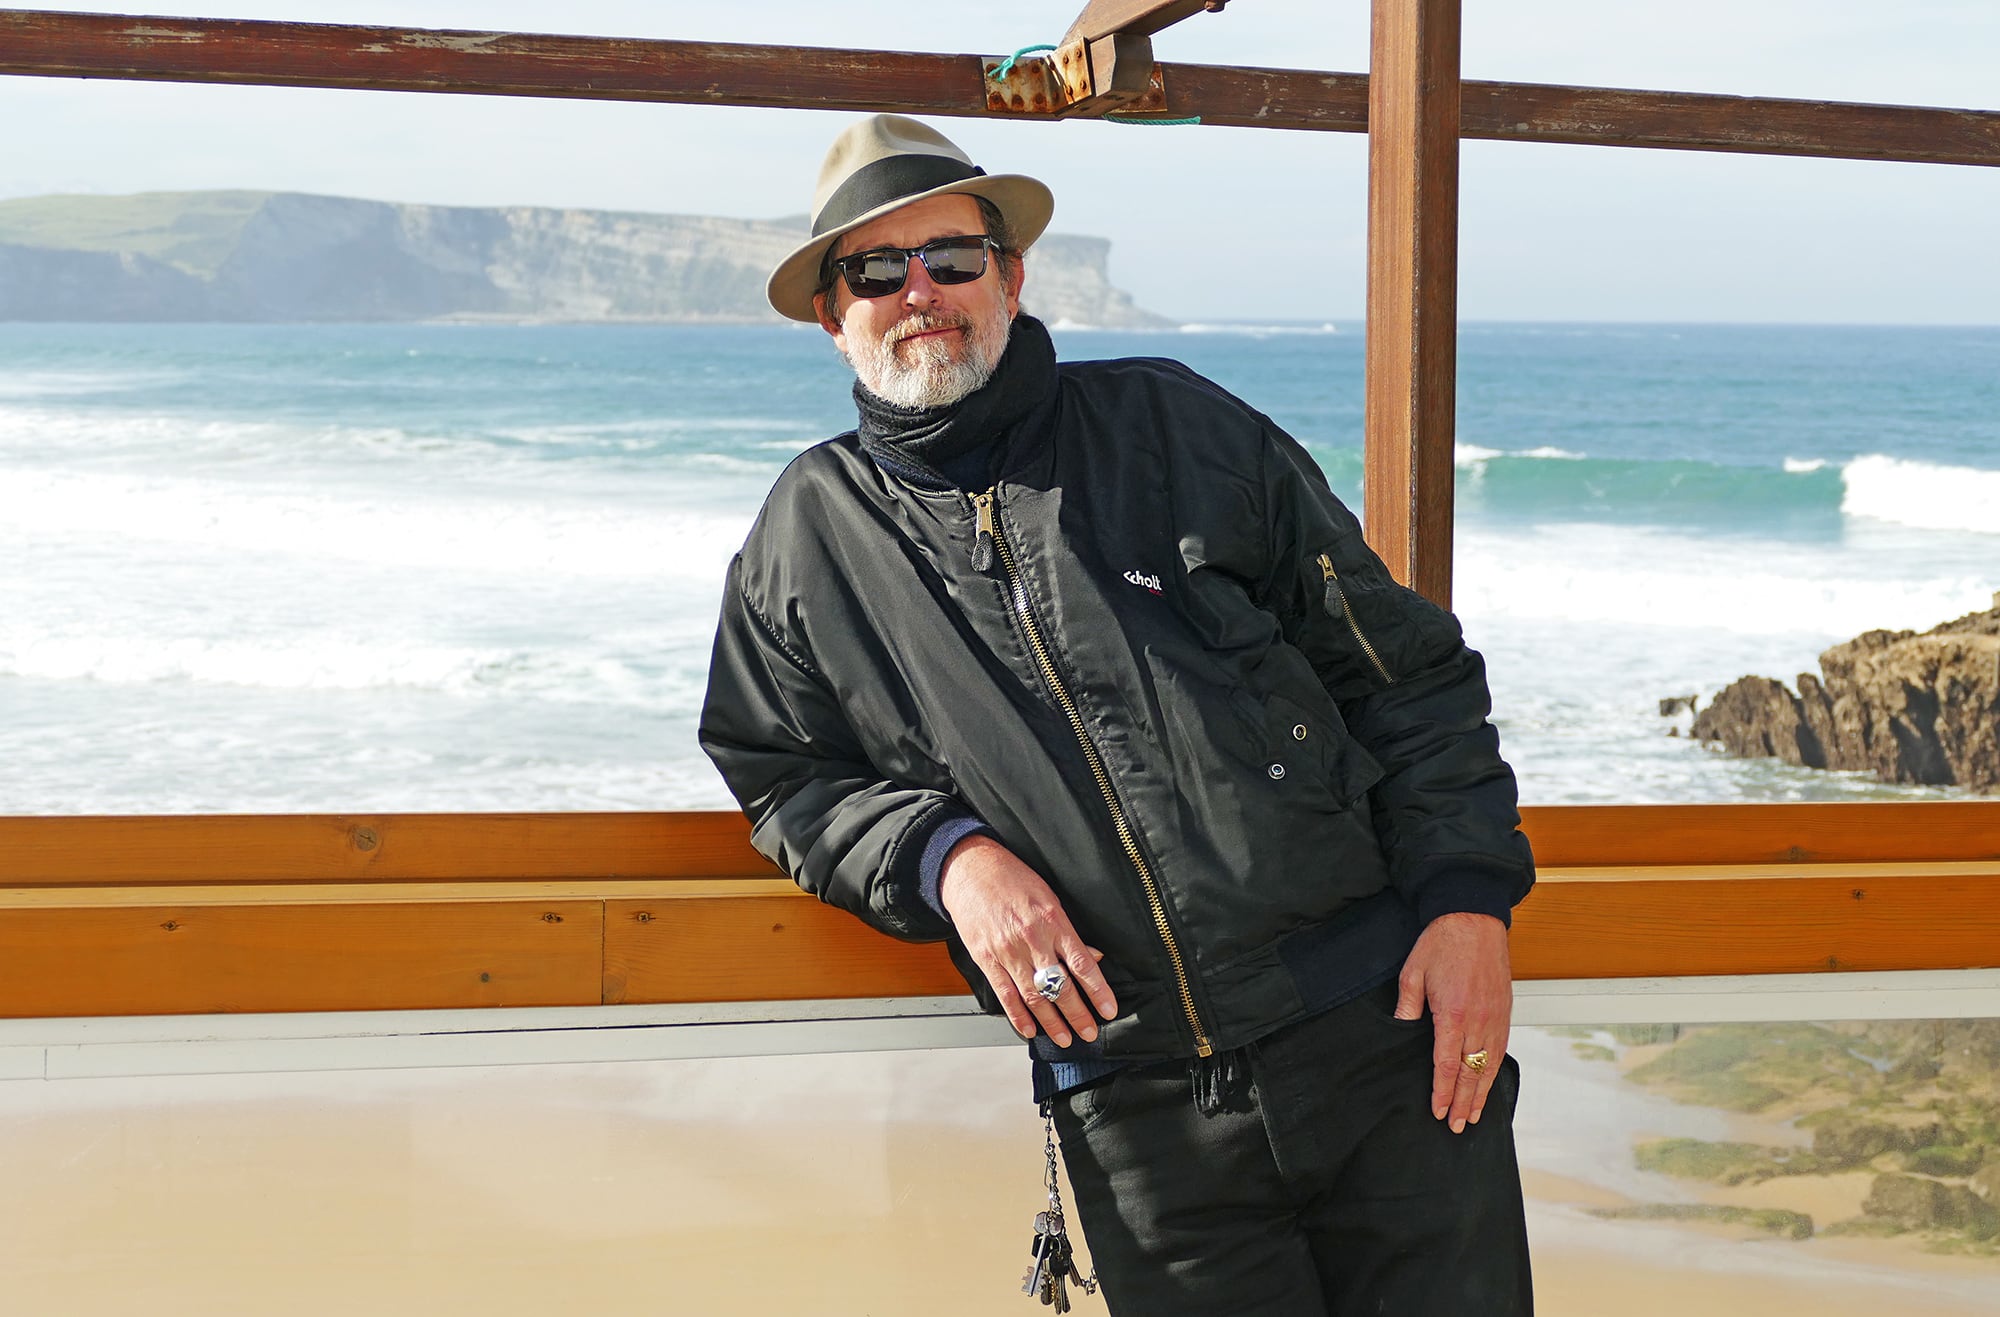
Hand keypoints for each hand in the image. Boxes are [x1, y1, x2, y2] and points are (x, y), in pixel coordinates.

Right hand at [939, 834, 1118, 1046]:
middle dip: (1077, 1014)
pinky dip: (1018, 1015)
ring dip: (1051, 1022)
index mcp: (1052, 921)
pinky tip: (1030, 1030)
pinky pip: (1005, 994)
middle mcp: (1031, 939)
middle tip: (1089, 1033)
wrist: (970, 869)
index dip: (1097, 990)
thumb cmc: (1013, 879)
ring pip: (1034, 995)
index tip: (1108, 1009)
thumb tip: (1092, 956)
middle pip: (1059, 986)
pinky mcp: (986, 959)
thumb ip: (1068, 932)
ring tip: (1065, 1039)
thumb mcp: (1049, 898)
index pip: (1081, 963)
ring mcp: (1007, 951)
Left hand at [1394, 911, 1510, 1134]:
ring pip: (1489, 1065)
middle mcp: (1478, 1020)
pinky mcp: (1505, 1011)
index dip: (1442, 1091)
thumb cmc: (1442, 941)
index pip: (1446, 1064)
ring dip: (1481, 1093)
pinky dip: (1494, 1071)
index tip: (1438, 1111)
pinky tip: (1488, 1084)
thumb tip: (1402, 1028)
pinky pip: (1500, 1049)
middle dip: (1463, 1102)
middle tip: (1456, 1126)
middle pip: (1470, 1072)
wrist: (1474, 917)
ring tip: (1474, 1115)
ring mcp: (1495, 1017)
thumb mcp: (1413, 971)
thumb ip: (1407, 1005)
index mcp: (1453, 1013)